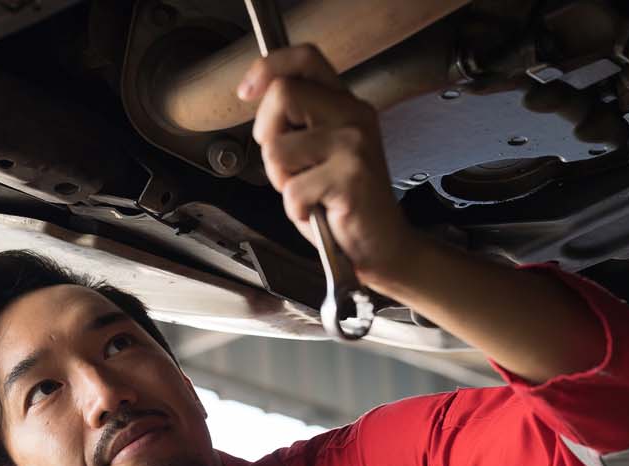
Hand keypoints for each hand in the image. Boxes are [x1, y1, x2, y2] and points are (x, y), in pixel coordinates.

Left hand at [237, 44, 420, 288]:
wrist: (381, 244)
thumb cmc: (343, 204)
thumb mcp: (318, 151)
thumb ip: (297, 122)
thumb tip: (258, 99)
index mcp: (345, 104)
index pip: (305, 58)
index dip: (268, 67)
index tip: (247, 91)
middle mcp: (353, 115)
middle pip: (283, 94)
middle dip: (266, 134)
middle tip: (286, 165)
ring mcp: (353, 144)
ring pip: (278, 148)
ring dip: (281, 179)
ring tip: (308, 192)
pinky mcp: (350, 177)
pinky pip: (292, 190)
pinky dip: (295, 209)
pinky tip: (318, 211)